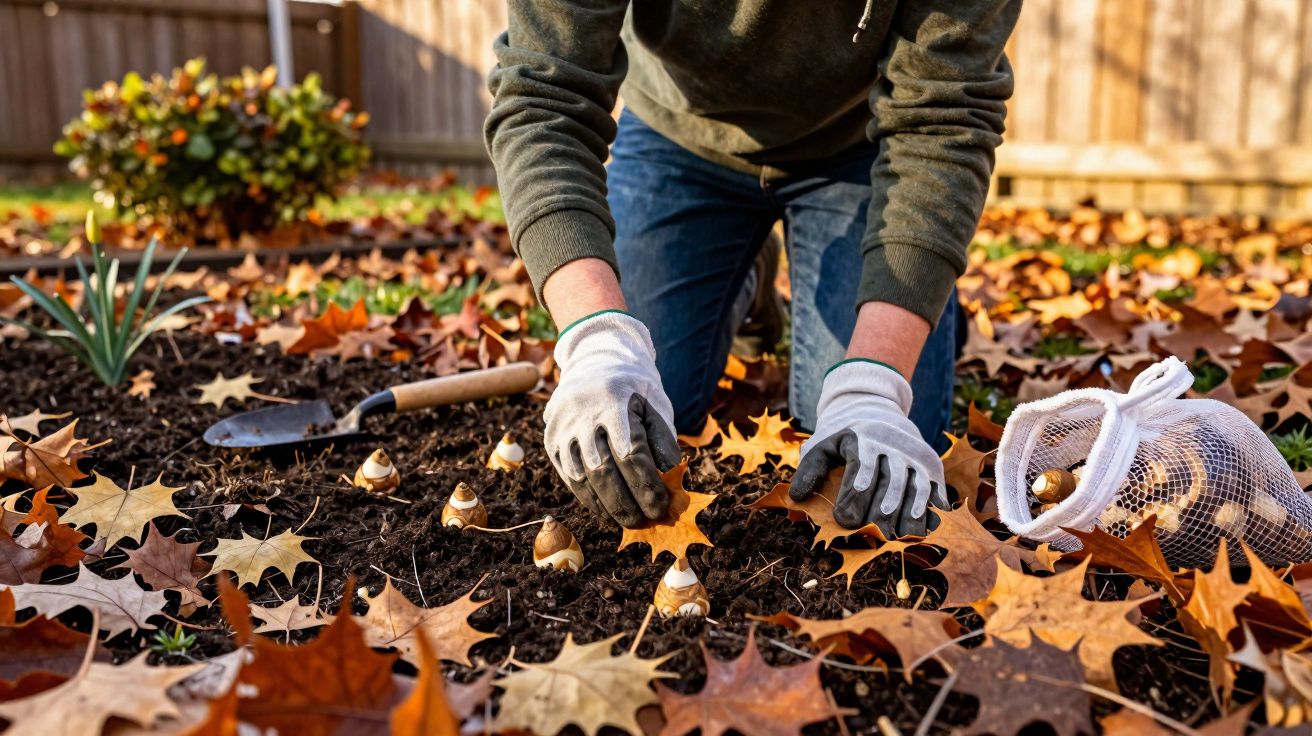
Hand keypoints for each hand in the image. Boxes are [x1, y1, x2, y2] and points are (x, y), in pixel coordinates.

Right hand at [544, 310, 680, 526]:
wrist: (595, 362)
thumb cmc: (634, 390)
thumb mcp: (655, 405)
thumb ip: (663, 441)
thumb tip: (671, 484)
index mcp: (614, 401)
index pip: (631, 453)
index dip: (647, 485)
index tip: (662, 507)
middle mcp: (583, 414)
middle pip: (603, 469)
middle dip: (626, 503)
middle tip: (645, 522)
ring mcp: (563, 428)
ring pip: (582, 477)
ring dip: (606, 506)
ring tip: (627, 521)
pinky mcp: (552, 440)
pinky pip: (568, 476)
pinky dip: (588, 498)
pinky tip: (605, 511)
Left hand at [788, 360, 947, 536]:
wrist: (878, 410)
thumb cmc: (844, 439)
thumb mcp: (823, 445)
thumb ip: (809, 470)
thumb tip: (797, 497)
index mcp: (863, 439)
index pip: (861, 468)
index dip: (853, 496)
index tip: (844, 521)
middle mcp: (893, 445)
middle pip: (891, 482)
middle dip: (883, 511)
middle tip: (874, 535)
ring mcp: (915, 454)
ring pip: (916, 486)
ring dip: (911, 513)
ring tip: (903, 536)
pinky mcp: (930, 464)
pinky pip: (936, 487)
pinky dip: (935, 508)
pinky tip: (930, 528)